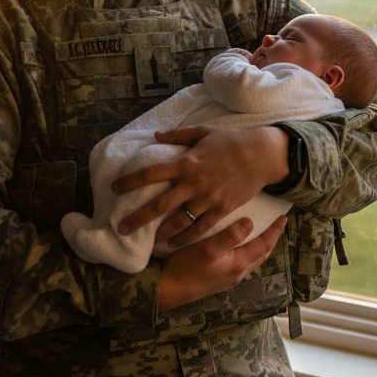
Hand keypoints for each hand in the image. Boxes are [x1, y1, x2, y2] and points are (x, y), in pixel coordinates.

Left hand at [111, 125, 288, 247]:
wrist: (262, 155)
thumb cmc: (231, 141)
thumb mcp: (203, 132)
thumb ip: (178, 136)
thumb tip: (155, 135)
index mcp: (187, 163)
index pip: (151, 173)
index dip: (130, 181)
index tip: (114, 188)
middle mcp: (194, 183)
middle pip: (159, 205)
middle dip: (137, 218)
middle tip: (121, 228)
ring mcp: (208, 199)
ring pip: (178, 222)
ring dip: (160, 234)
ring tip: (148, 241)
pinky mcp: (222, 210)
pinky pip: (199, 229)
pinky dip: (185, 238)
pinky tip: (174, 244)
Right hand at [157, 215, 287, 311]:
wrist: (167, 291)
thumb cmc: (185, 268)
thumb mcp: (207, 248)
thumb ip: (230, 236)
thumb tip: (250, 223)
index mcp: (238, 264)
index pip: (263, 245)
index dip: (274, 231)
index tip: (284, 218)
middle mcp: (237, 273)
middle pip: (261, 254)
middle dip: (271, 239)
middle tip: (278, 225)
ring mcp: (228, 279)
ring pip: (252, 260)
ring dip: (260, 247)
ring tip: (263, 234)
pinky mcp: (219, 281)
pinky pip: (242, 264)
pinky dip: (248, 253)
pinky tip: (240, 249)